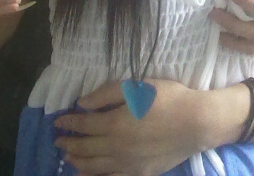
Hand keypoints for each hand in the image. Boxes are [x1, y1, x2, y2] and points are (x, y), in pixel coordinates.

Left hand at [53, 78, 206, 175]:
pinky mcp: (138, 172)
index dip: (69, 123)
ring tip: (68, 158)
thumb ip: (107, 94)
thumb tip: (82, 103)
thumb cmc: (167, 99)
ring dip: (78, 161)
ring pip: (94, 166)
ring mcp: (126, 163)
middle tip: (58, 141)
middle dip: (69, 144)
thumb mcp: (137, 87)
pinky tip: (89, 174)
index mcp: (114, 123)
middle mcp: (115, 147)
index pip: (84, 125)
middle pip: (85, 148)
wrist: (195, 123)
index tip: (58, 121)